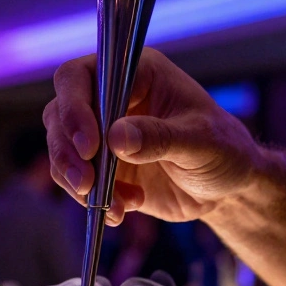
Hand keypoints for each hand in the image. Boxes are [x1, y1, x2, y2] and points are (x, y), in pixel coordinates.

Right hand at [43, 49, 263, 224]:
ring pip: (63, 151)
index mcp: (137, 75)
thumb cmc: (224, 151)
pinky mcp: (102, 168)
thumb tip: (116, 137)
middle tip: (86, 184)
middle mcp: (112, 100)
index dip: (74, 108)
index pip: (81, 77)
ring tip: (112, 205)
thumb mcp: (202, 143)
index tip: (90, 146)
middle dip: (68, 153)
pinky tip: (124, 210)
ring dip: (75, 182)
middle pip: (59, 114)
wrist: (226, 188)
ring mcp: (103, 135)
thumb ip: (161, 138)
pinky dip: (92, 202)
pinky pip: (78, 183)